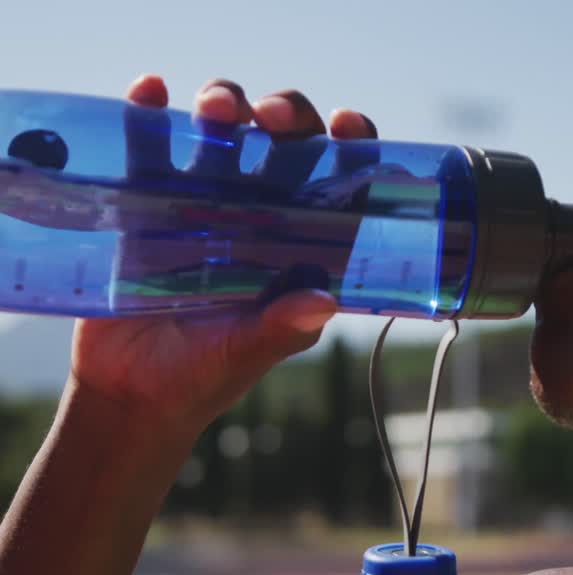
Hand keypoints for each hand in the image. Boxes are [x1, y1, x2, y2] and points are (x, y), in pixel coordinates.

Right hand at [69, 75, 379, 430]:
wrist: (127, 391)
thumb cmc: (204, 374)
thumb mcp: (246, 352)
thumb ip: (282, 327)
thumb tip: (323, 300)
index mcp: (301, 240)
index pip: (340, 177)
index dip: (353, 144)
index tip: (347, 127)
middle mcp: (260, 209)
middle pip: (284, 138)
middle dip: (287, 113)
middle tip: (271, 118)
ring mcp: (202, 197)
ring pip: (223, 128)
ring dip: (225, 102)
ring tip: (214, 111)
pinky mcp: (145, 197)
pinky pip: (149, 143)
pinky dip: (148, 110)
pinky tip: (149, 93)